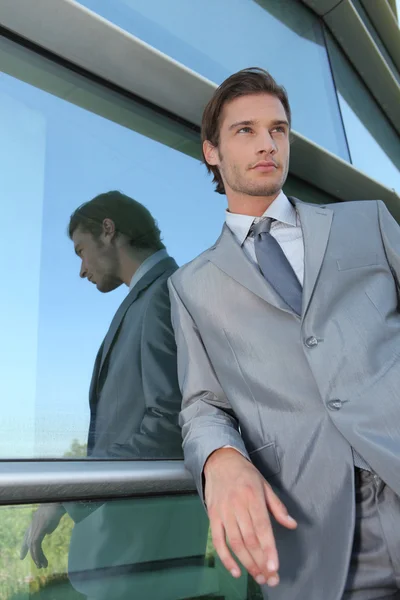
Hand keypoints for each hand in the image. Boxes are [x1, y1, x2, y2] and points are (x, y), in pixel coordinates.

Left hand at [20, 503, 65, 567]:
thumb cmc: (59, 507)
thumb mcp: (53, 518)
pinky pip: (36, 544)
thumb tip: (47, 533)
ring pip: (33, 545)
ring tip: (42, 565)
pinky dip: (37, 553)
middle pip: (29, 541)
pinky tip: (41, 559)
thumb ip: (49, 526)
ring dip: (37, 557)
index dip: (24, 546)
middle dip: (32, 554)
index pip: (28, 535)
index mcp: (36, 521)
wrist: (61, 500)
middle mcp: (33, 524)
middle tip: (38, 565)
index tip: (22, 557)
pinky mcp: (40, 528)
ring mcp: (36, 525)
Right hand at [204, 448, 296, 587]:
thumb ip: (278, 506)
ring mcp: (223, 511)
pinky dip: (225, 558)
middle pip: (249, 539)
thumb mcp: (265, 485)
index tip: (274, 567)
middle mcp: (237, 505)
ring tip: (258, 577)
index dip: (268, 549)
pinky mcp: (212, 516)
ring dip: (247, 563)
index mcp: (253, 496)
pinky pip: (218, 541)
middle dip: (260, 562)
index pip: (262, 527)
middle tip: (270, 578)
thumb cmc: (245, 473)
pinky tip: (236, 571)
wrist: (220, 461)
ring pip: (235, 543)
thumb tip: (292, 524)